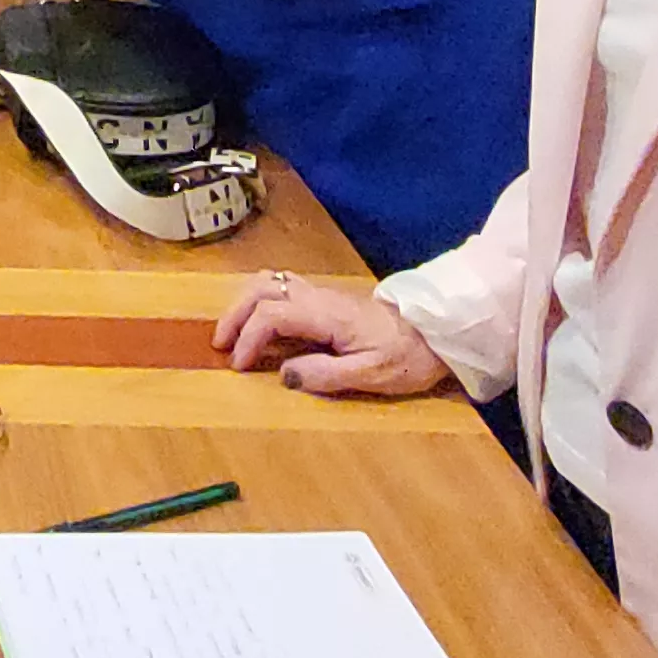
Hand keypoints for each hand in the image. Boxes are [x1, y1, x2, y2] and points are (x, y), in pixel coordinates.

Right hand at [213, 270, 449, 398]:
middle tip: (221, 345)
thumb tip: (284, 375)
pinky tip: (260, 323)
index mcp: (327, 314)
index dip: (248, 338)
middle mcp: (319, 297)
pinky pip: (282, 288)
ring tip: (234, 333)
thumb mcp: (371, 375)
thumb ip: (325, 374)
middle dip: (234, 314)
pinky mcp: (326, 299)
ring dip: (244, 304)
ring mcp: (322, 294)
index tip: (238, 366)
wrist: (436, 333)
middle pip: (262, 288)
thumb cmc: (407, 357)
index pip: (272, 315)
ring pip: (269, 282)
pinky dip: (260, 301)